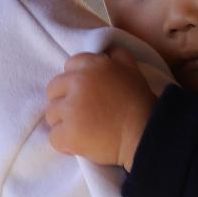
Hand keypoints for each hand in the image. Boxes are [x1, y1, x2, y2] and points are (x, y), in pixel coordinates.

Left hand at [43, 46, 155, 168]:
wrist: (146, 133)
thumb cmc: (141, 102)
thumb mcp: (133, 70)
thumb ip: (117, 56)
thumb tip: (107, 51)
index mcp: (92, 65)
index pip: (69, 67)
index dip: (75, 82)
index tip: (87, 95)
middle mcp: (78, 82)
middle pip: (53, 90)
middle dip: (64, 102)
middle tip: (82, 115)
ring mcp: (70, 109)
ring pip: (51, 115)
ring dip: (64, 124)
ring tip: (83, 131)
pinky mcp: (67, 133)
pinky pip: (54, 138)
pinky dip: (65, 145)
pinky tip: (80, 145)